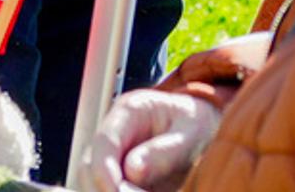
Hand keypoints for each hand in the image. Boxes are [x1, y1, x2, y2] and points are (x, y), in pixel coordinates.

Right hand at [83, 87, 224, 191]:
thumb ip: (165, 151)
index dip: (104, 172)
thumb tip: (132, 169)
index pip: (104, 142)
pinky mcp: (121, 176)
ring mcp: (116, 155)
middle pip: (89, 166)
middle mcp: (116, 132)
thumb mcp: (192, 132)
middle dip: (103, 190)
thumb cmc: (200, 123)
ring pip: (94, 183)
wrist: (206, 127)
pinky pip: (110, 189)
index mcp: (130, 111)